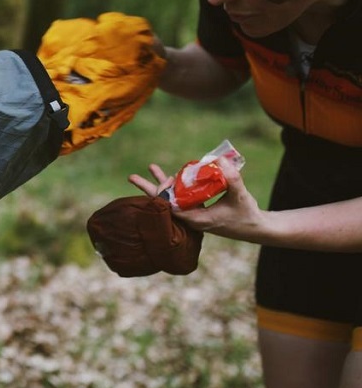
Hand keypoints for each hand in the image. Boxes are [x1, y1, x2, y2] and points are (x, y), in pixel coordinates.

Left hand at [128, 157, 264, 239]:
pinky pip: (182, 196)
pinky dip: (176, 185)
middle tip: (131, 177)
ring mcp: (193, 214)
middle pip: (163, 204)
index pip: (170, 208)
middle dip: (148, 189)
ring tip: (150, 167)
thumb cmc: (247, 214)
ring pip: (171, 198)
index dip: (162, 194)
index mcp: (196, 219)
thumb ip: (231, 179)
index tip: (165, 180)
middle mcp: (191, 218)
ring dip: (160, 183)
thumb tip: (219, 159)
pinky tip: (173, 173)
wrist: (256, 228)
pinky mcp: (198, 209)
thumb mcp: (240, 195)